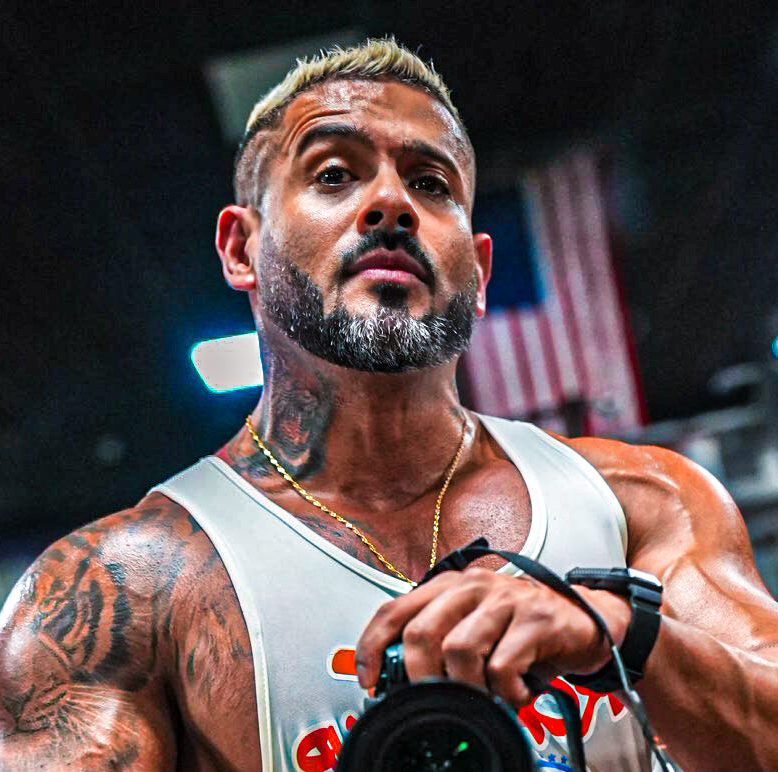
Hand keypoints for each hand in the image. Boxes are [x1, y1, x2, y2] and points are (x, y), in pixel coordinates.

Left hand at [355, 567, 630, 707]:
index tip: (369, 680)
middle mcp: (472, 585)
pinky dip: (505, 692)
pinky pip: (503, 666)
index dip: (373, 646)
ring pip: (459, 650)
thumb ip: (440, 640)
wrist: (585, 619)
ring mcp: (504, 599)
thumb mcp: (474, 626)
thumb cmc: (521, 627)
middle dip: (420, 676)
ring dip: (467, 688)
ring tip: (485, 696)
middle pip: (421, 632)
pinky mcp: (535, 619)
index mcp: (449, 585)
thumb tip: (398, 679)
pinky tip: (517, 692)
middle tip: (436, 699)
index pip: (394, 609)